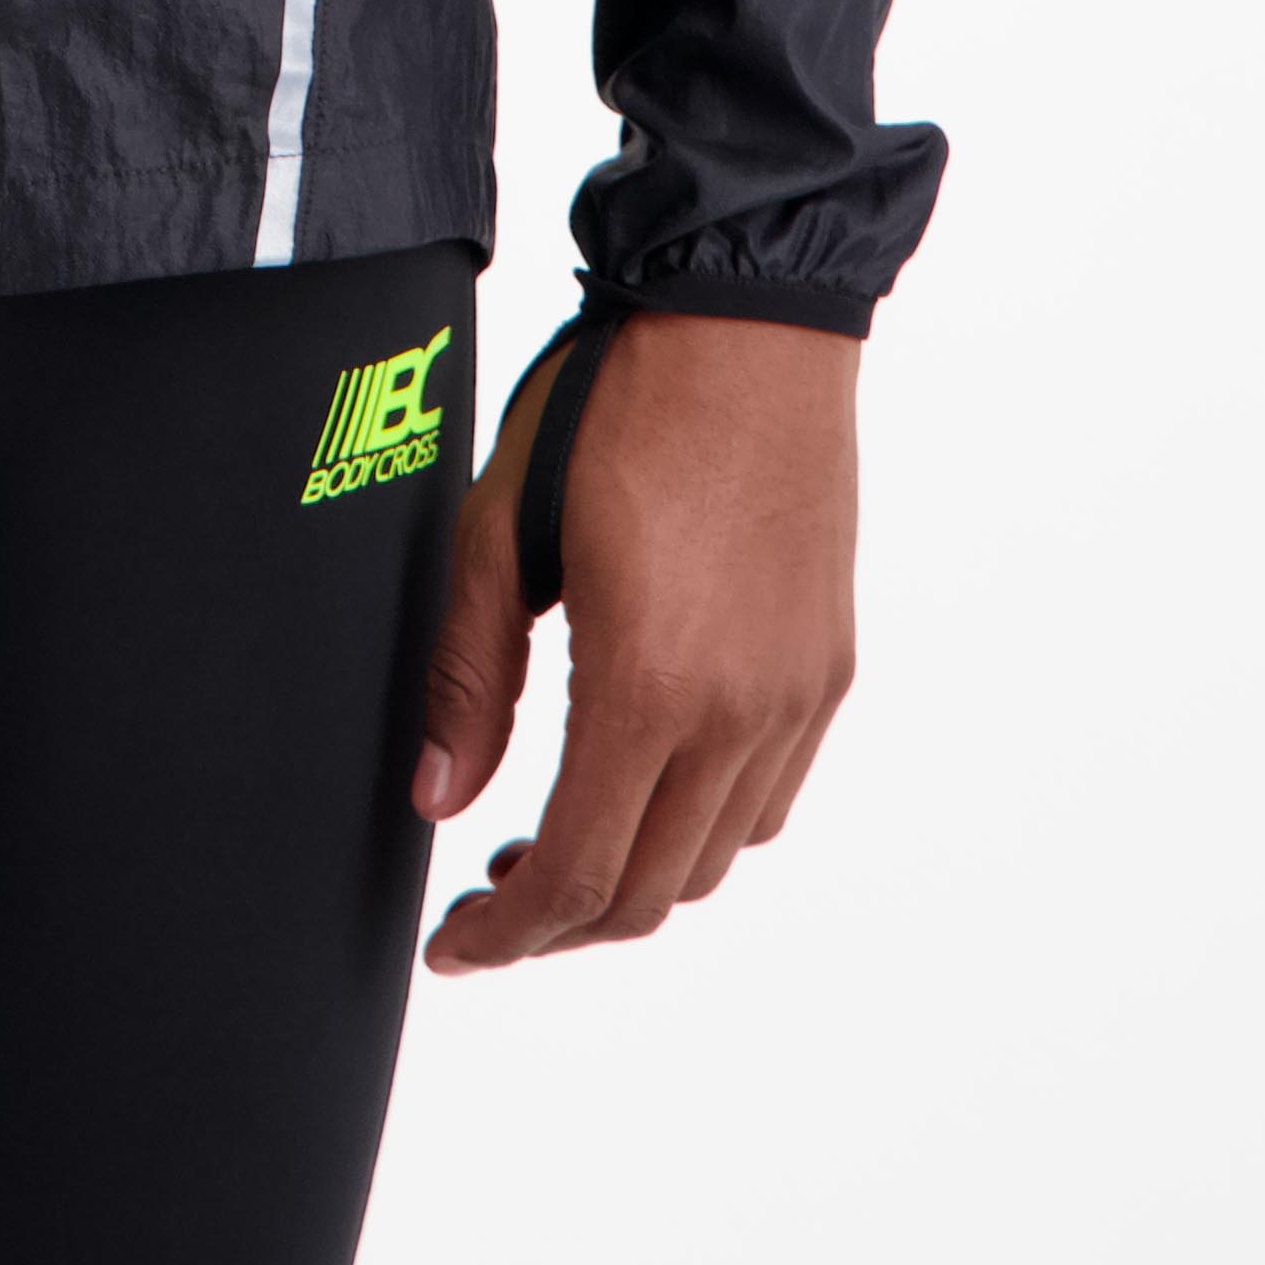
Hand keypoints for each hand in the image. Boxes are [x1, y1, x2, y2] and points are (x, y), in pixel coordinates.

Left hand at [411, 314, 856, 972]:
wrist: (746, 316)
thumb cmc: (614, 403)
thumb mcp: (499, 530)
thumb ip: (467, 678)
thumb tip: (437, 799)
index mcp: (649, 686)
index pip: (577, 876)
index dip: (505, 938)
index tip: (454, 947)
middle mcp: (740, 713)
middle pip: (649, 893)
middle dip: (559, 926)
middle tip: (492, 905)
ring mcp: (796, 695)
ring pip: (716, 860)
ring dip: (632, 880)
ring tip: (558, 840)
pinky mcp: (827, 667)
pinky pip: (770, 799)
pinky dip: (703, 828)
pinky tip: (645, 781)